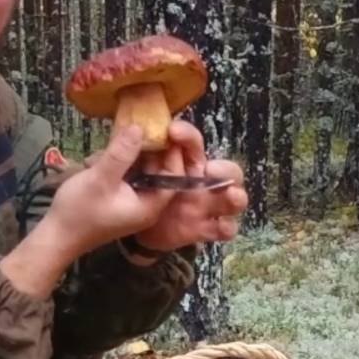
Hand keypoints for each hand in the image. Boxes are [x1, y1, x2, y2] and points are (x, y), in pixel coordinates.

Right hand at [36, 123, 178, 256]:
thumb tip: (140, 127)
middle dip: (144, 149)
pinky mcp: (119, 199)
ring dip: (125, 156)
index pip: (173, 174)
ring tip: (110, 144)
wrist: (56, 237)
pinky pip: (126, 176)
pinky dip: (116, 165)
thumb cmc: (79, 211)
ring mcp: (132, 202)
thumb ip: (121, 153)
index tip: (163, 128)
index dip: (171, 151)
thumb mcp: (101, 178)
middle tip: (132, 128)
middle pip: (156, 170)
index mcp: (150, 205)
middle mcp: (146, 205)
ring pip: (139, 170)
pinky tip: (98, 159)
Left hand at [131, 120, 245, 254]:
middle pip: (226, 170)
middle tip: (212, 170)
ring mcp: (205, 205)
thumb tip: (132, 130)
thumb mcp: (122, 173)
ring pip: (232, 197)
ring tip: (231, 195)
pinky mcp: (204, 227)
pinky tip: (222, 227)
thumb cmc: (131, 193)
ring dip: (235, 196)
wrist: (131, 227)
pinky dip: (227, 227)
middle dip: (225, 170)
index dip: (187, 135)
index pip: (192, 143)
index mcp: (182, 162)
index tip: (172, 131)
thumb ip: (126, 154)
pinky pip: (225, 228)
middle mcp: (200, 182)